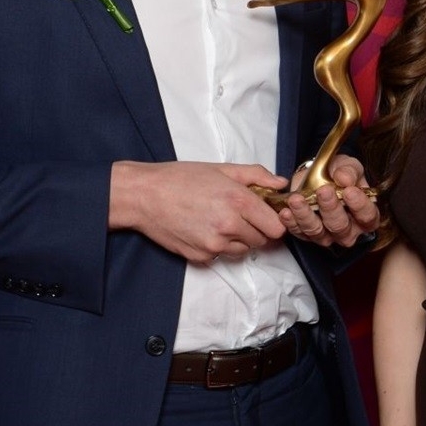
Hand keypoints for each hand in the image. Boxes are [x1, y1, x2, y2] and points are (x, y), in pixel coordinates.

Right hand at [108, 161, 286, 263]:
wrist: (143, 196)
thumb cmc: (180, 178)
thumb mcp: (222, 169)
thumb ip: (257, 175)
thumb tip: (281, 184)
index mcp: (239, 202)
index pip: (276, 227)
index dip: (273, 221)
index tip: (265, 214)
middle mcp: (230, 226)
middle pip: (262, 240)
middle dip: (256, 229)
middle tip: (240, 215)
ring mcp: (215, 245)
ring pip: (243, 250)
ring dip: (239, 239)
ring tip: (219, 220)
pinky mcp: (200, 257)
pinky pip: (222, 256)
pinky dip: (219, 246)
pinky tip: (204, 229)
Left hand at [281, 154, 381, 248]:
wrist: (318, 174)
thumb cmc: (339, 174)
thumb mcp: (349, 166)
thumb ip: (350, 171)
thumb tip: (345, 178)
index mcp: (365, 215)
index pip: (367, 216)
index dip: (359, 206)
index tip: (349, 191)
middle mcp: (348, 230)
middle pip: (341, 227)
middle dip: (330, 209)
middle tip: (323, 191)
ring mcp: (327, 235)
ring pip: (317, 232)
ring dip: (305, 215)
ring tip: (297, 199)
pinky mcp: (306, 235)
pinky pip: (298, 232)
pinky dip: (291, 222)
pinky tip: (286, 211)